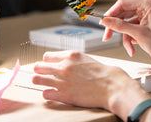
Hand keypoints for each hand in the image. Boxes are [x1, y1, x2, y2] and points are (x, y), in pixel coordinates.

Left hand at [32, 50, 149, 119]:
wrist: (113, 86)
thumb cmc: (103, 73)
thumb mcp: (86, 59)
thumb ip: (72, 60)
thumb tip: (62, 63)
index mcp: (70, 55)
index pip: (46, 56)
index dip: (47, 62)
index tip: (49, 66)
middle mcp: (64, 66)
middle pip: (38, 67)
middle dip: (39, 71)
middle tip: (42, 75)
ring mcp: (63, 80)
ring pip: (37, 79)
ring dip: (40, 81)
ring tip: (44, 84)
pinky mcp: (64, 95)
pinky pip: (45, 94)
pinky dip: (48, 94)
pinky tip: (54, 94)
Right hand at [100, 0, 150, 68]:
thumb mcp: (139, 34)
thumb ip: (120, 26)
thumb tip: (105, 20)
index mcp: (148, 5)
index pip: (123, 4)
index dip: (111, 13)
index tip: (103, 22)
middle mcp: (146, 9)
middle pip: (122, 14)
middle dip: (115, 28)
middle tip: (106, 36)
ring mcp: (144, 18)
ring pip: (125, 24)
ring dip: (124, 37)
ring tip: (129, 48)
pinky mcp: (143, 26)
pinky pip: (130, 31)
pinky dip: (129, 41)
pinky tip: (132, 49)